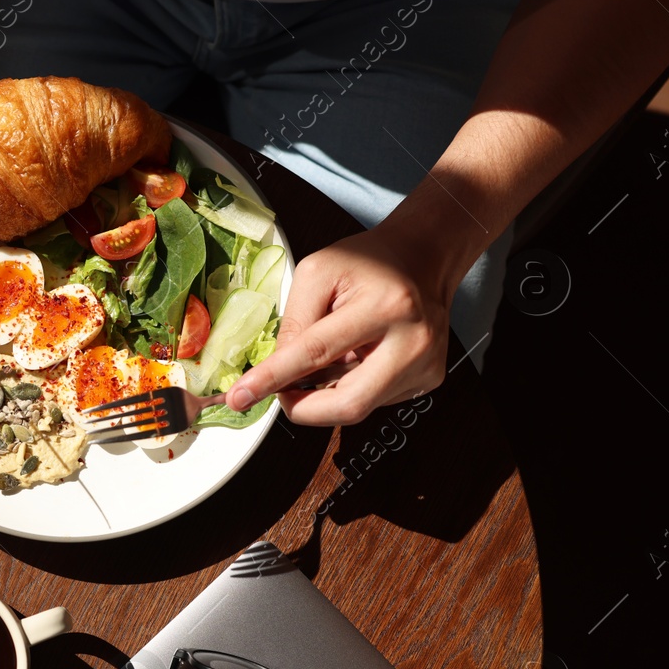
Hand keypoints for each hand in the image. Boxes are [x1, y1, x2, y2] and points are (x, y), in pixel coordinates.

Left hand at [225, 225, 457, 425]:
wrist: (420, 260)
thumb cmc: (368, 262)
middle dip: (302, 408)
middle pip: (347, 404)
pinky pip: (373, 400)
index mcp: (385, 306)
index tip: (240, 397)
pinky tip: (352, 359)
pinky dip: (349, 387)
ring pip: (357, 407)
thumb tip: (275, 373)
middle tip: (279, 394)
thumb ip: (294, 322)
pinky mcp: (427, 380)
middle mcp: (413, 341)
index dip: (273, 379)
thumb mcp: (317, 273)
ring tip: (327, 358)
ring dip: (326, 393)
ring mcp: (424, 366)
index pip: (316, 353)